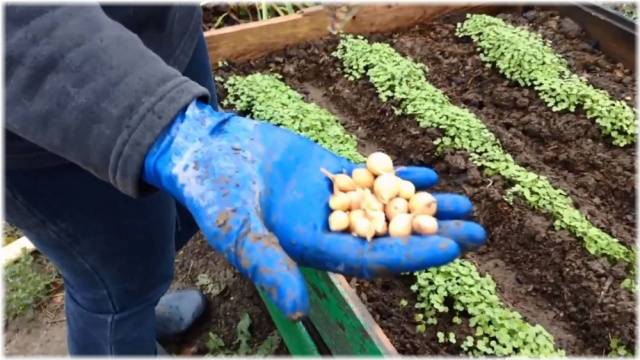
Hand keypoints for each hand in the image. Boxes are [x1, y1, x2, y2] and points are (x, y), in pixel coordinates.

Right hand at [143, 101, 485, 318]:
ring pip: (390, 204)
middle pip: (392, 235)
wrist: (208, 151)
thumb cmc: (215, 193)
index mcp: (312, 249)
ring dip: (428, 204)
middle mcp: (330, 228)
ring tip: (468, 205)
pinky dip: (401, 174)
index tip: (451, 248)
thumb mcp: (238, 232)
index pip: (371, 258)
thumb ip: (268, 266)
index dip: (412, 254)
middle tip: (478, 232)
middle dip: (435, 233)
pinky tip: (430, 172)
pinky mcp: (330, 171)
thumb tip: (297, 310)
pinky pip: (373, 175)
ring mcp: (334, 199)